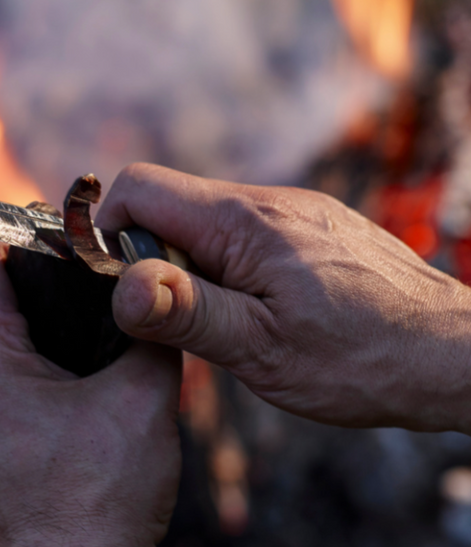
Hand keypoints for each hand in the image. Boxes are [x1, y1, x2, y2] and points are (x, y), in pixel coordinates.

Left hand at [0, 236, 181, 546]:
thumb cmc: (104, 500)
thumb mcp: (144, 400)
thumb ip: (148, 331)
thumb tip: (155, 292)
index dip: (22, 241)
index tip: (61, 246)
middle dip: (27, 293)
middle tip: (80, 295)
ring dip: (16, 340)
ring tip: (70, 349)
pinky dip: (4, 382)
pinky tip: (50, 401)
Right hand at [96, 163, 470, 432]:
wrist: (453, 354)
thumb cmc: (363, 358)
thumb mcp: (261, 348)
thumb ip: (185, 311)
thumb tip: (122, 285)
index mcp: (242, 221)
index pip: (138, 188)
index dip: (111, 231)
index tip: (125, 286)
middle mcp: (265, 200)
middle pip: (169, 206)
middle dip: (155, 260)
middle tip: (188, 321)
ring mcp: (291, 211)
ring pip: (205, 223)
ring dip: (195, 268)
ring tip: (231, 323)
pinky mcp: (309, 227)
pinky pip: (243, 234)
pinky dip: (230, 268)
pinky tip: (263, 310)